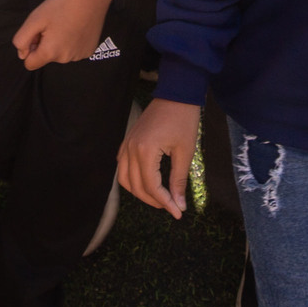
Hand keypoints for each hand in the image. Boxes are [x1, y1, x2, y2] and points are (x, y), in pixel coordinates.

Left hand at [13, 0, 114, 68]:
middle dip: (45, 44)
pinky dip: (72, 42)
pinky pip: (73, 51)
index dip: (29, 48)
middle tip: (52, 24)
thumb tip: (22, 54)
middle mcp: (65, 59)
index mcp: (50, 52)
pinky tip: (75, 27)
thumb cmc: (61, 4)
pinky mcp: (89, 50)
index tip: (37, 33)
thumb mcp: (34, 18)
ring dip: (59, 43)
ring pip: (60, 54)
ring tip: (65, 24)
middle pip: (46, 57)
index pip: (30, 64)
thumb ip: (21, 39)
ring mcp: (79, 55)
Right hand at [118, 97, 201, 215]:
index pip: (151, 186)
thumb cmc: (184, 120)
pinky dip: (132, 179)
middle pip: (136, 186)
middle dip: (153, 200)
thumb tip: (179, 205)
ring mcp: (126, 144)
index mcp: (145, 151)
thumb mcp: (185, 152)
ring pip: (124, 179)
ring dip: (140, 192)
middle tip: (172, 206)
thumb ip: (178, 180)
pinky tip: (147, 182)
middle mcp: (130, 149)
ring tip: (159, 198)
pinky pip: (122, 166)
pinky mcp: (127, 141)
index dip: (165, 202)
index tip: (178, 212)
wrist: (176, 94)